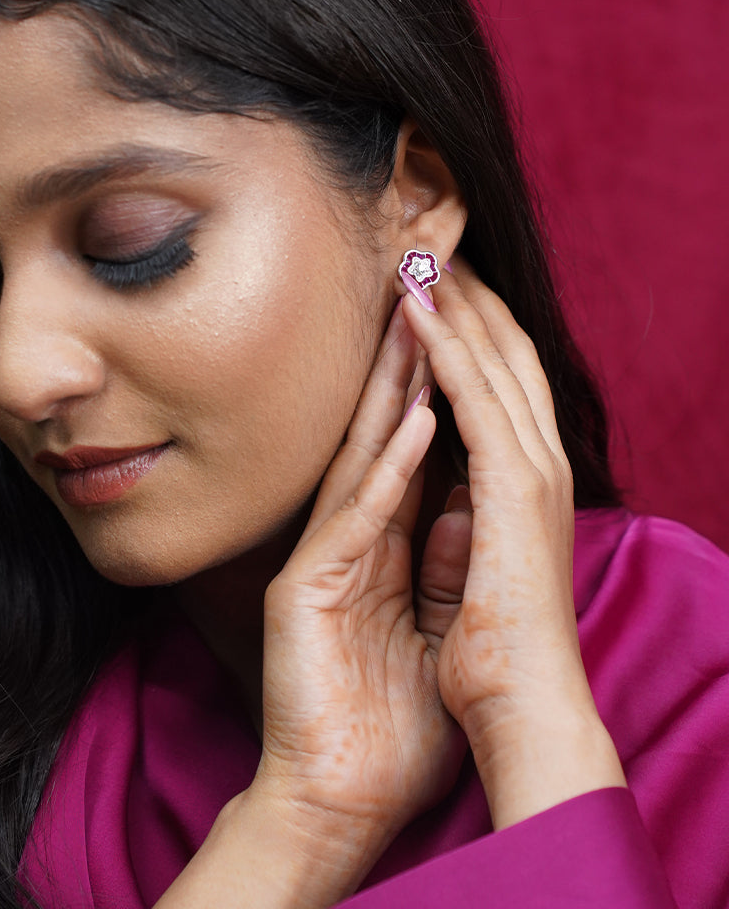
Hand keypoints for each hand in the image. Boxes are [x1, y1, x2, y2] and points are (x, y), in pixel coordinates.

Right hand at [251, 302, 467, 888]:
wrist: (331, 794)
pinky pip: (357, 517)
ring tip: (415, 325)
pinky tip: (413, 416)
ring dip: (391, 392)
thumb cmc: (381, 725)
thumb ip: (436, 569)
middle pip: (375, 438)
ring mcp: (318, 560)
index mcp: (368, 553)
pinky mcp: (304, 587)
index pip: (400, 456)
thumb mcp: (422, 630)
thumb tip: (460, 508)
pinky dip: (389, 466)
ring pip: (361, 459)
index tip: (445, 333)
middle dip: (402, 364)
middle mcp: (338, 543)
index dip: (423, 392)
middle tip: (421, 294)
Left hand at [402, 258, 624, 828]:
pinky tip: (416, 307)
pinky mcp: (510, 486)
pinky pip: (470, 395)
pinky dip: (445, 348)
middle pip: (504, 357)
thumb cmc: (492, 654)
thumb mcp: (476, 572)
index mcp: (527, 485)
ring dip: (457, 305)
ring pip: (491, 361)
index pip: (503, 388)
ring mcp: (531, 470)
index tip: (440, 292)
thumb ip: (467, 529)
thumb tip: (447, 507)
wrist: (520, 709)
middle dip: (470, 300)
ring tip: (420, 252)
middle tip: (432, 246)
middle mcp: (538, 464)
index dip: (474, 334)